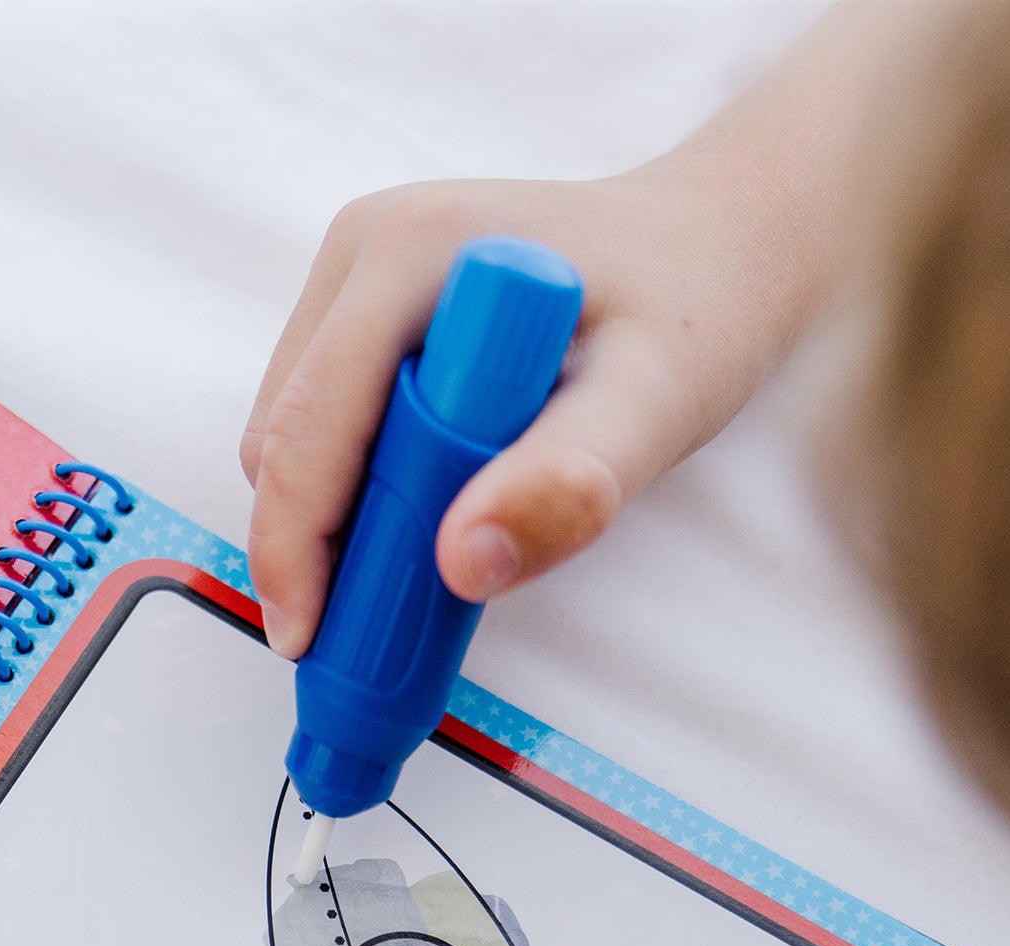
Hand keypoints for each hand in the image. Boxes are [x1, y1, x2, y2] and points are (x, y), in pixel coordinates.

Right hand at [239, 6, 888, 658]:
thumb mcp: (659, 400)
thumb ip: (570, 482)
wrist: (726, 239)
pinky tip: (426, 523)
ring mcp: (358, 276)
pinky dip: (357, 497)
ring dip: (333, 526)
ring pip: (292, 439)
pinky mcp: (367, 310)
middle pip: (283, 437)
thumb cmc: (700, 309)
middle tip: (371, 636)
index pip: (306, 428)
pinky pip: (326, 430)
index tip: (310, 642)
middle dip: (309, 546)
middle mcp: (366, 250)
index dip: (295, 546)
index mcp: (412, 253)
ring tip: (412, 580)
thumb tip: (462, 564)